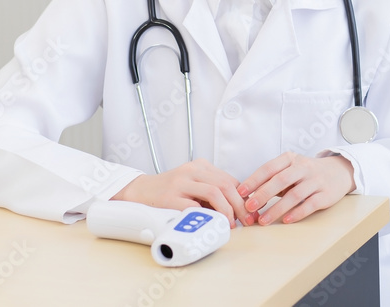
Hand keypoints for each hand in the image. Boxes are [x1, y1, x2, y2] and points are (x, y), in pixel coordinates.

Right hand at [112, 158, 245, 227]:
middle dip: (240, 205)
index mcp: (201, 166)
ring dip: (227, 210)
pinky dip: (207, 215)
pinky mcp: (170, 197)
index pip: (230, 180)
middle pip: (226, 185)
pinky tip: (211, 223)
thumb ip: (211, 191)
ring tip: (230, 223)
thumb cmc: (169, 191)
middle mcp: (192, 170)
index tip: (250, 212)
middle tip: (247, 221)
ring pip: (214, 191)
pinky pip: (194, 205)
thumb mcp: (193, 185)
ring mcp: (180, 182)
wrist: (139, 191)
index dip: (243, 197)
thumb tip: (238, 208)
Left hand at [237, 152, 355, 225]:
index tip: (240, 192)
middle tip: (249, 207)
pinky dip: (297, 213)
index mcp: (291, 159)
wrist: (338, 172)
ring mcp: (316, 181)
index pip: (269, 168)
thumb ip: (273, 180)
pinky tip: (286, 220)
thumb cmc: (306, 173)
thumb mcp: (290, 169)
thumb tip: (249, 197)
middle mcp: (303, 167)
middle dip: (263, 194)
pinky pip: (310, 204)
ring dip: (277, 208)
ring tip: (263, 220)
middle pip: (281, 180)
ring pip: (295, 194)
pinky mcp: (326, 194)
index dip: (254, 180)